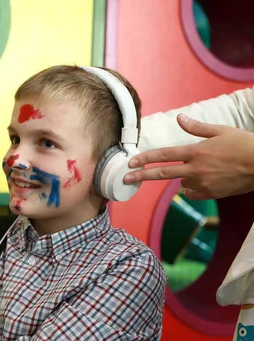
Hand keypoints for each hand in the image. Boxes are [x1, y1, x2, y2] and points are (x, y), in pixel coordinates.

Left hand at [124, 113, 253, 199]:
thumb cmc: (244, 145)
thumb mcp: (221, 131)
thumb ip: (197, 127)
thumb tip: (179, 117)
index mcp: (196, 152)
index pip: (163, 155)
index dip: (145, 159)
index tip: (131, 162)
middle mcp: (195, 169)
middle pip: (161, 174)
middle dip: (141, 176)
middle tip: (126, 179)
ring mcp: (202, 184)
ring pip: (180, 183)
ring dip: (180, 178)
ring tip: (199, 170)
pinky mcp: (210, 194)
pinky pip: (192, 193)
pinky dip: (191, 188)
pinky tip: (200, 181)